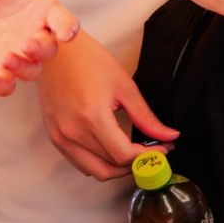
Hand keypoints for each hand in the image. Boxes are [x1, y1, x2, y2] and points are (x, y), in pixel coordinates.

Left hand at [0, 0, 78, 97]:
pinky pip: (7, 85)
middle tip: (25, 44)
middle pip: (50, 49)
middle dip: (40, 49)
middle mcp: (38, 36)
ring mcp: (22, 57)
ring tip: (7, 58)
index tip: (67, 32)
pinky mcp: (2, 71)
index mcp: (45, 11)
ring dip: (21, 67)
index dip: (67, 27)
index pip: (64, 20)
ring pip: (31, 70)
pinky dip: (1, 86)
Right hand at [37, 30, 180, 179]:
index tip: (162, 149)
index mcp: (92, 116)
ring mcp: (60, 137)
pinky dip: (98, 163)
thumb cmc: (88, 60)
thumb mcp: (124, 86)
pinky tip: (111, 149)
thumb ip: (146, 117)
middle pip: (110, 168)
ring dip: (116, 168)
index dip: (147, 157)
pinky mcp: (54, 137)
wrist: (56, 51)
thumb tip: (168, 136)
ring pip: (94, 171)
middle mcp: (73, 132)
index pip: (123, 155)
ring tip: (133, 154)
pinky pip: (79, 162)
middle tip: (151, 153)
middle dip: (135, 165)